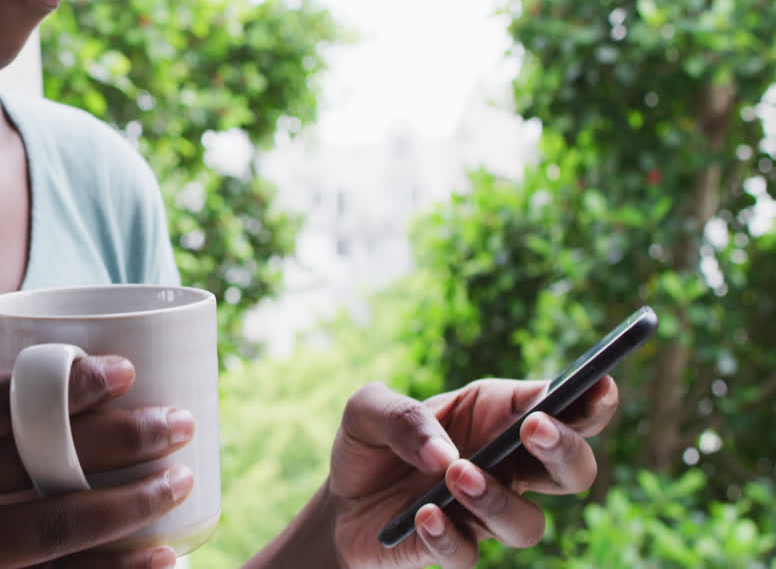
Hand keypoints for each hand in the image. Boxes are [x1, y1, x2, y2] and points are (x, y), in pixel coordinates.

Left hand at [325, 376, 618, 567]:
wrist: (338, 503)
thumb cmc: (369, 445)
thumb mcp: (367, 411)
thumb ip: (400, 416)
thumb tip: (444, 453)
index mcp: (496, 415)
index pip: (561, 406)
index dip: (590, 398)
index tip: (599, 385)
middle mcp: (504, 466)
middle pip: (572, 469)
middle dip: (566, 449)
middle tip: (533, 429)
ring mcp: (484, 511)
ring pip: (529, 523)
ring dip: (499, 498)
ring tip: (457, 474)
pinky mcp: (455, 548)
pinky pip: (469, 554)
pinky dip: (448, 536)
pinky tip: (423, 516)